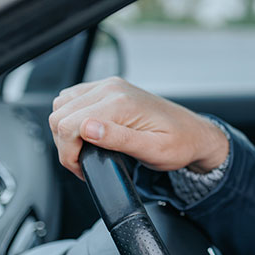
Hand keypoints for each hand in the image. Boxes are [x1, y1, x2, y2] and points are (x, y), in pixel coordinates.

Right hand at [48, 77, 228, 179]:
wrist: (195, 134)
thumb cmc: (179, 144)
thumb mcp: (153, 150)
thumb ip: (119, 139)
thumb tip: (87, 128)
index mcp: (121, 102)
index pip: (69, 124)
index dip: (68, 153)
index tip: (83, 169)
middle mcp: (112, 88)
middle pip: (60, 114)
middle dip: (65, 144)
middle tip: (84, 164)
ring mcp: (110, 86)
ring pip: (63, 105)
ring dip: (66, 131)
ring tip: (85, 151)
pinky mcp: (110, 90)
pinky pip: (74, 100)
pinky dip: (73, 119)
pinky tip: (88, 135)